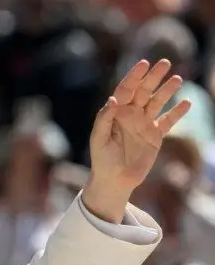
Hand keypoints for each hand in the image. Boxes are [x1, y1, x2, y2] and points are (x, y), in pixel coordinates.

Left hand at [85, 59, 190, 221]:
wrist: (114, 180)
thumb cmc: (102, 159)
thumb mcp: (99, 139)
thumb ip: (104, 119)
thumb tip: (113, 99)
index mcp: (116, 113)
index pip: (126, 90)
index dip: (134, 76)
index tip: (144, 64)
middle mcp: (131, 115)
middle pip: (144, 91)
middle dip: (154, 77)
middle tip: (165, 62)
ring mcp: (144, 124)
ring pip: (158, 102)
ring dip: (167, 90)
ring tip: (177, 79)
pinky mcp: (155, 136)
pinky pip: (168, 121)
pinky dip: (178, 112)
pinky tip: (187, 103)